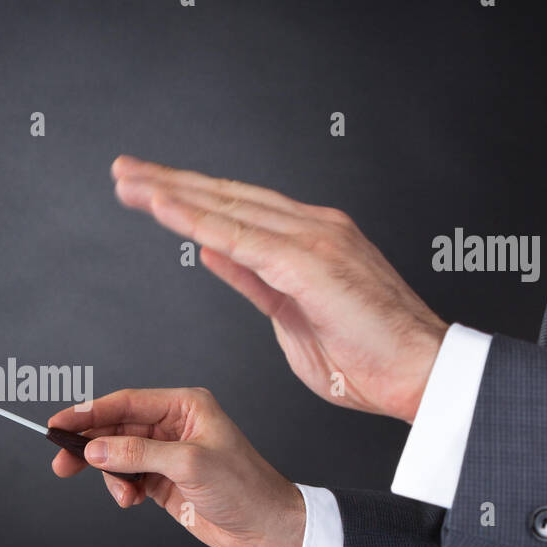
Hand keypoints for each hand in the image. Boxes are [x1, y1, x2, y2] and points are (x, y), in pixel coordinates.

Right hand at [49, 388, 305, 546]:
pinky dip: (122, 488)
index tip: (58, 424)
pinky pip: (127, 477)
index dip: (89, 412)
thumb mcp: (188, 464)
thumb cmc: (244, 488)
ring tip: (122, 494)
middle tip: (62, 462)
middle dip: (90, 446)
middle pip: (116, 428)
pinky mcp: (163, 480)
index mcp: (185, 407)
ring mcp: (167, 455)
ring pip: (118, 455)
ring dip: (110, 474)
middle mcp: (174, 426)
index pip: (126, 403)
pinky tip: (132, 499)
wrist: (266, 529)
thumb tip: (95, 448)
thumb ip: (138, 454)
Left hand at [111, 155, 447, 422]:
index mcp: (308, 241)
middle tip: (125, 171)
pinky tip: (163, 207)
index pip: (237, 208)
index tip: (148, 190)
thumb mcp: (290, 315)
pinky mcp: (309, 261)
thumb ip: (252, 280)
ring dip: (173, 191)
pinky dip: (197, 218)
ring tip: (130, 181)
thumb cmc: (368, 358)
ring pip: (228, 205)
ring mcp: (313, 239)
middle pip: (226, 195)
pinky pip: (239, 234)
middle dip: (170, 183)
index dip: (190, 197)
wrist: (421, 375)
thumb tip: (215, 252)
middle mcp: (311, 227)